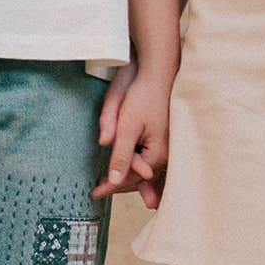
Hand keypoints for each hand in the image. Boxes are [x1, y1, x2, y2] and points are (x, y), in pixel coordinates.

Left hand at [91, 59, 172, 209]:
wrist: (159, 71)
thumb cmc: (144, 95)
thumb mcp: (127, 126)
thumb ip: (121, 154)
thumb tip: (113, 180)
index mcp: (157, 154)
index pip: (130, 178)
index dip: (111, 186)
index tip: (95, 193)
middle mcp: (167, 154)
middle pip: (140, 177)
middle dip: (121, 184)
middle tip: (100, 191)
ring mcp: (169, 147)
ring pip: (146, 169)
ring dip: (131, 178)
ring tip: (114, 185)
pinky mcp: (167, 138)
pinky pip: (151, 159)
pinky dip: (139, 166)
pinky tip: (132, 168)